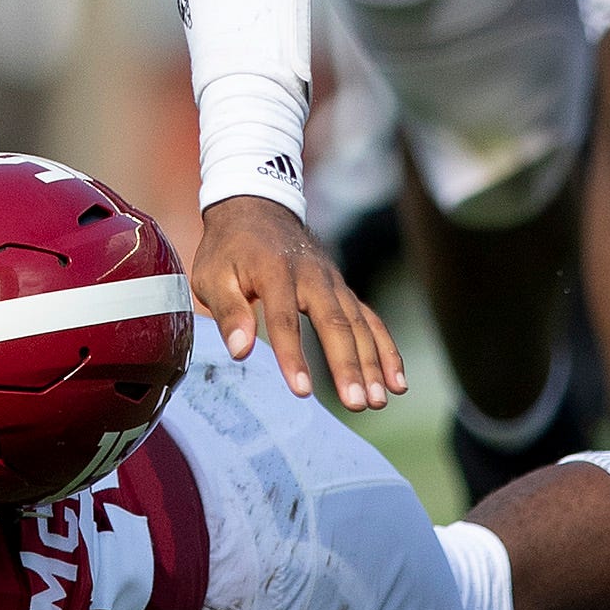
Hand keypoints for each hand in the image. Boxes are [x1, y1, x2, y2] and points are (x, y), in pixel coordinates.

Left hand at [191, 195, 406, 410]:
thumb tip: (240, 350)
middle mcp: (312, 275)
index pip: (285, 318)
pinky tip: (397, 382)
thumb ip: (229, 312)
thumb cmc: (229, 249)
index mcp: (275, 271)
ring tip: (378, 401)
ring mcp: (333, 282)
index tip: (302, 391)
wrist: (257, 207)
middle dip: (348, 365)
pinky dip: (386, 349)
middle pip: (334, 323)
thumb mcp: (212, 276)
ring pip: (358, 324)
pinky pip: (370, 320)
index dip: (293, 355)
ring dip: (372, 363)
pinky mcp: (343, 290)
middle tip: (357, 402)